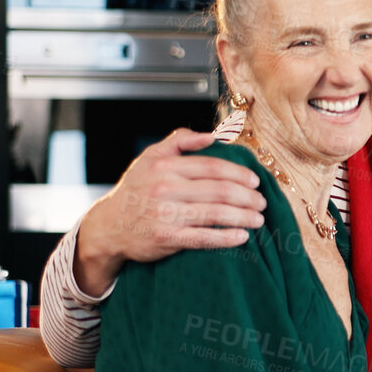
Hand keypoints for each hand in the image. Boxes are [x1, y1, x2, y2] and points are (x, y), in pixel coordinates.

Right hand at [75, 129, 266, 295]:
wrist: (108, 225)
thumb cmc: (136, 189)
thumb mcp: (150, 157)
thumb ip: (179, 141)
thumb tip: (212, 134)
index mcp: (165, 166)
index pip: (212, 167)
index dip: (239, 174)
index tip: (255, 181)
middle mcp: (165, 189)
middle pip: (219, 190)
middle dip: (247, 197)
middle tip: (262, 202)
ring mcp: (166, 214)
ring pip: (216, 214)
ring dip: (244, 217)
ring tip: (259, 219)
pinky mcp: (166, 238)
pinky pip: (204, 238)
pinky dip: (227, 237)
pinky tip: (243, 236)